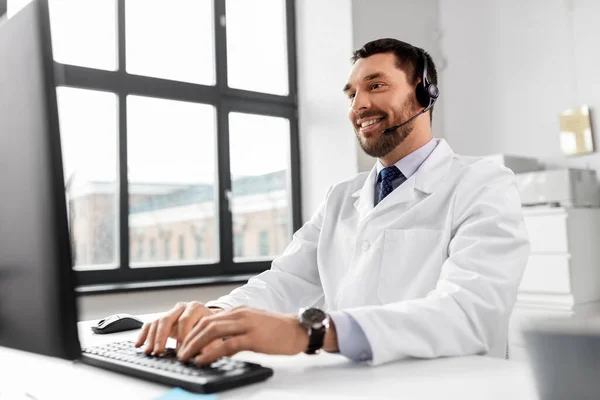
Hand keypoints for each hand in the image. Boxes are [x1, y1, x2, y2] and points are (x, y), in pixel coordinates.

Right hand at [134, 301, 220, 354]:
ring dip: (152, 338)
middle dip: (162, 337)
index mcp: (196, 308)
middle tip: (159, 351)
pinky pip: (150, 324)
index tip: (181, 350)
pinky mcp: (164, 319)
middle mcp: (182, 308)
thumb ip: (210, 344)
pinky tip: (139, 344)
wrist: (208, 322)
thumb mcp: (214, 335)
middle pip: (167, 318)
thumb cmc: (211, 329)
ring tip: (149, 352)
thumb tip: (204, 354)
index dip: (182, 335)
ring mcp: (171, 312)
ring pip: (157, 322)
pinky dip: (144, 334)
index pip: (186, 319)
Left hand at [177, 306, 309, 363]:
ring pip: (212, 331)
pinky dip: (211, 352)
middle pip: (206, 323)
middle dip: (189, 339)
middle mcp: (240, 314)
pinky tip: (203, 360)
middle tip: (180, 353)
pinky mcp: (254, 337)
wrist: (299, 330)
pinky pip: (227, 344)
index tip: (183, 345)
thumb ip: (236, 330)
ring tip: (186, 357)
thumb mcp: (253, 324)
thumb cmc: (278, 330)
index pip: (209, 319)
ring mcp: (247, 325)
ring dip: (195, 345)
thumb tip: (218, 344)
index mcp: (238, 311)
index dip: (193, 332)